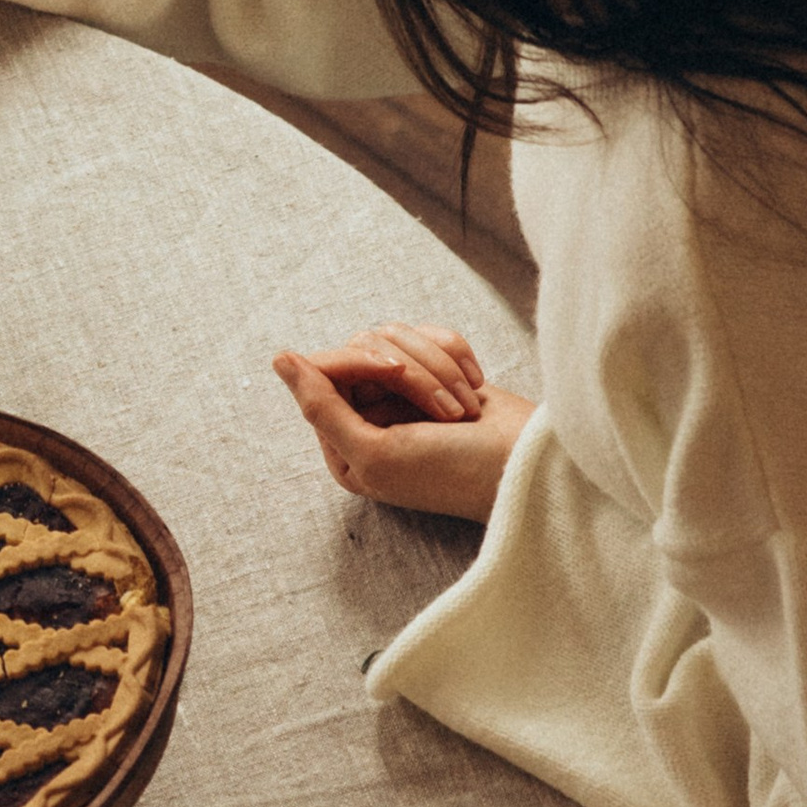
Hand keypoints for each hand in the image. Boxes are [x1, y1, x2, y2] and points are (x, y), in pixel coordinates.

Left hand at [273, 324, 535, 518]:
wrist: (527, 464)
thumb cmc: (452, 471)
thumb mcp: (375, 452)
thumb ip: (321, 408)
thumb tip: (279, 359)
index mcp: (342, 443)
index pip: (327, 369)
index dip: (361, 361)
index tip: (396, 373)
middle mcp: (367, 416)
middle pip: (363, 346)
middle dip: (412, 370)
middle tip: (447, 409)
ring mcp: (403, 395)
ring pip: (398, 336)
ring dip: (438, 366)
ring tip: (466, 407)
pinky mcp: (438, 375)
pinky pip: (430, 335)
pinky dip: (455, 355)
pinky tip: (476, 388)